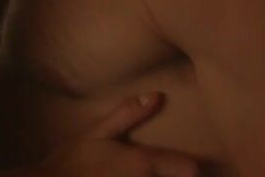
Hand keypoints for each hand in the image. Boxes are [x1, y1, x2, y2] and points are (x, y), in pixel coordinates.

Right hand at [40, 93, 198, 176]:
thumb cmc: (73, 161)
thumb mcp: (98, 132)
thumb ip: (128, 115)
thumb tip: (157, 95)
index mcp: (144, 163)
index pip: (189, 168)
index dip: (191, 166)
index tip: (191, 164)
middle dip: (176, 174)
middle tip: (172, 169)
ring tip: (145, 172)